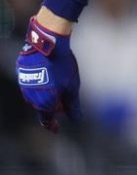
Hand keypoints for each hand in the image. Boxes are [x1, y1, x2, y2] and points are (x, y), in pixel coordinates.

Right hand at [15, 16, 81, 132]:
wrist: (47, 45)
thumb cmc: (62, 67)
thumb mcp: (72, 88)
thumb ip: (73, 106)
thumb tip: (76, 120)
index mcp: (43, 103)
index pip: (46, 120)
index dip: (52, 126)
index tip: (57, 130)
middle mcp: (31, 97)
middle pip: (42, 107)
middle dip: (53, 107)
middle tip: (64, 104)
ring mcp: (25, 84)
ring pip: (37, 95)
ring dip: (47, 95)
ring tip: (59, 88)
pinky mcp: (22, 72)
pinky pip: (33, 83)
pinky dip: (42, 84)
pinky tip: (50, 75)